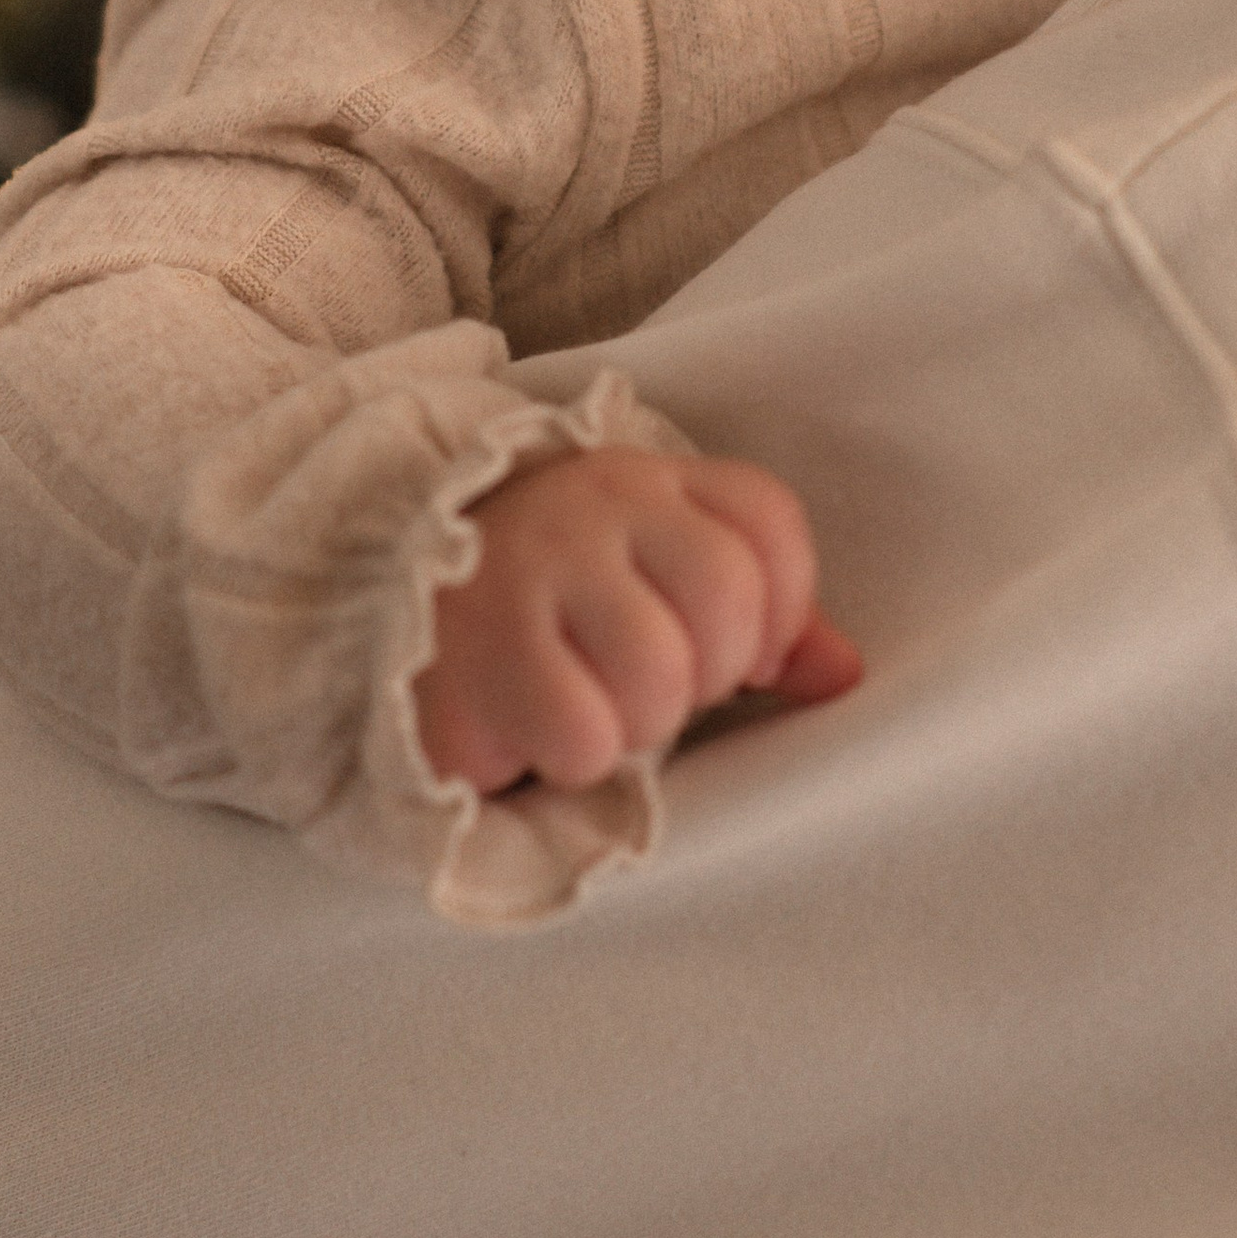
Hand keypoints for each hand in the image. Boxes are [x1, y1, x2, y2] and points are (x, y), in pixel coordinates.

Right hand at [415, 445, 862, 794]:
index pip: (766, 521)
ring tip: (593, 710)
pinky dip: (576, 756)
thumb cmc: (553, 611)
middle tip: (650, 689)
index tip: (741, 657)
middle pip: (726, 598)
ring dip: (638, 726)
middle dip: (707, 677)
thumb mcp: (655, 588)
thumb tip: (841, 674)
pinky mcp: (480, 644)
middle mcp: (596, 503)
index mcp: (651, 481)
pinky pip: (583, 730)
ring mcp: (534, 564)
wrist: (395, 611)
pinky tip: (539, 732)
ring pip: (659, 673)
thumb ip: (757, 620)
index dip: (781, 608)